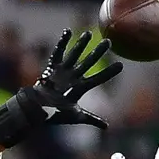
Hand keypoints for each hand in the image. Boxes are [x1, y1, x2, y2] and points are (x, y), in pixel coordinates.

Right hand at [0, 29, 122, 148]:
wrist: (37, 111)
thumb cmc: (55, 114)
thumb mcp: (76, 116)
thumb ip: (91, 119)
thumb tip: (107, 127)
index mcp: (79, 89)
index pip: (97, 79)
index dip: (108, 73)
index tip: (121, 65)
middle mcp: (72, 78)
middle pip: (88, 63)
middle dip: (98, 53)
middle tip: (108, 42)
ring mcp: (62, 72)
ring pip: (74, 55)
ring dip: (81, 45)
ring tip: (89, 34)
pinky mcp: (51, 69)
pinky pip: (57, 53)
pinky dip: (62, 43)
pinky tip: (68, 31)